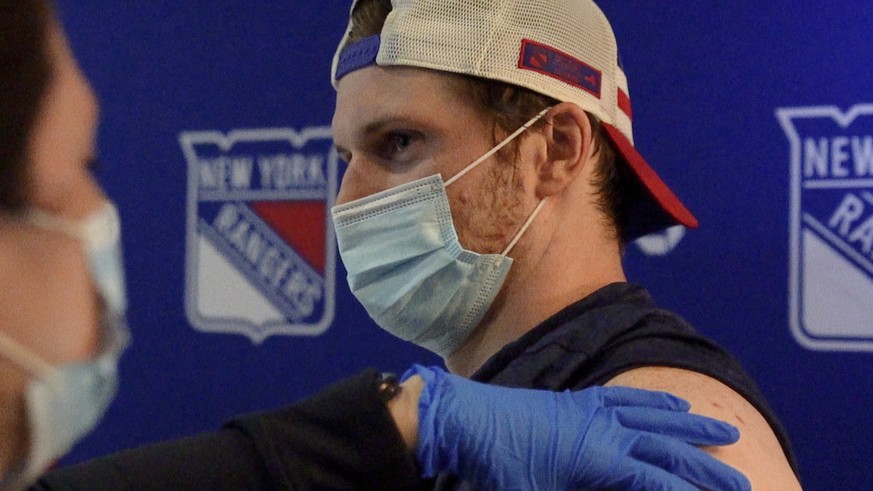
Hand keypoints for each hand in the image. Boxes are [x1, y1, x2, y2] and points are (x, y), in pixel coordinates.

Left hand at [404, 364, 749, 490]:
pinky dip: (654, 403)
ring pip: (653, 417)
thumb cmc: (497, 468)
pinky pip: (627, 399)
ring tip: (722, 431)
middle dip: (705, 464)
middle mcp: (604, 430)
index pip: (658, 480)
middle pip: (666, 446)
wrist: (464, 420)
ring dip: (689, 426)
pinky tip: (667, 404)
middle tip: (741, 477)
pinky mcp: (577, 401)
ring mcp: (592, 411)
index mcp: (599, 459)